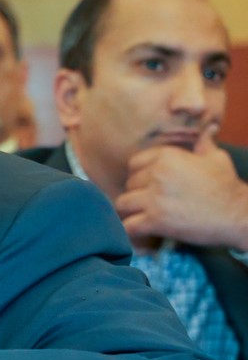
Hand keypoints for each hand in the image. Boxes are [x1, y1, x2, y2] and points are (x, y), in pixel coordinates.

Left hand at [115, 131, 247, 251]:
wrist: (237, 214)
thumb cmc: (226, 186)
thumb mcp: (216, 158)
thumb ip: (203, 143)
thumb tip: (206, 129)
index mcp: (167, 156)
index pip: (133, 163)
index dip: (140, 175)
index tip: (149, 184)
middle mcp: (156, 174)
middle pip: (128, 184)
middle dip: (137, 193)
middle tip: (150, 202)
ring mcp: (154, 198)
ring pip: (122, 204)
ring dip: (131, 211)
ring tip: (142, 215)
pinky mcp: (155, 221)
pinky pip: (128, 226)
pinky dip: (132, 230)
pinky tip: (141, 230)